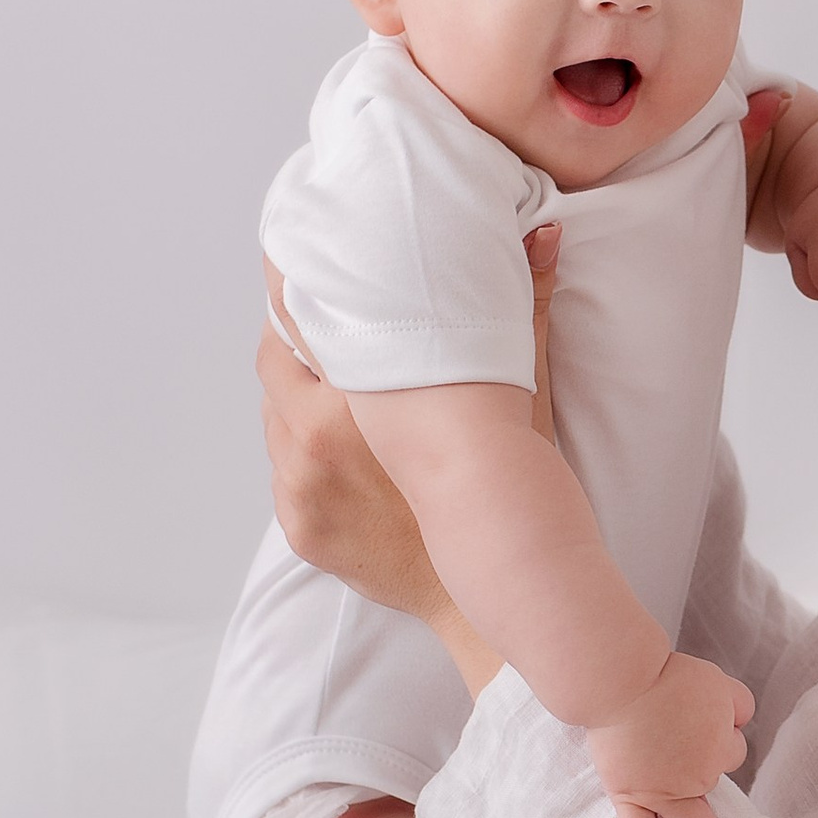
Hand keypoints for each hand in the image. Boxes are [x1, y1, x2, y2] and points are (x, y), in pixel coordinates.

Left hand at [256, 222, 563, 635]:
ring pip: (274, 416)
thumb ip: (527, 309)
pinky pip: (282, 468)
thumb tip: (544, 233)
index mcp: (356, 406)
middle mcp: (313, 445)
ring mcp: (299, 491)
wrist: (493, 584)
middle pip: (274, 364)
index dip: (297, 290)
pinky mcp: (298, 528)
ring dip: (296, 395)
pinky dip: (302, 447)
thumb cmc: (510, 487)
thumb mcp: (517, 394)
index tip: (306, 268)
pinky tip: (341, 444)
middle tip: (328, 324)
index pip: (296, 323)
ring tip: (337, 386)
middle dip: (296, 340)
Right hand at [586, 650, 754, 817]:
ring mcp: (664, 792)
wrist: (623, 682)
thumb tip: (740, 722)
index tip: (693, 723)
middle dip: (700, 772)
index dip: (717, 737)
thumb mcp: (717, 680)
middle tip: (675, 751)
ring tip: (672, 800)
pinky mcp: (629, 796)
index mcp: (722, 748)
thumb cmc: (666, 676)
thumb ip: (738, 703)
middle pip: (713, 786)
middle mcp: (699, 777)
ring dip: (687, 815)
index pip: (735, 752)